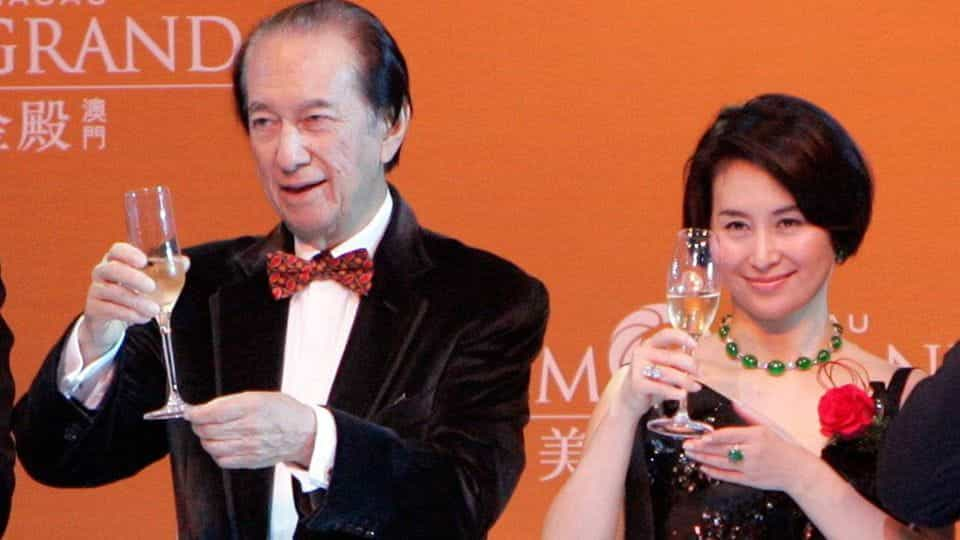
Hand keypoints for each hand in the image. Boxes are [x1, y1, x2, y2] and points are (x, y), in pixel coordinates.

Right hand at [77, 243, 159, 361]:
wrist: (110, 322)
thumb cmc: (131, 294)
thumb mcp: (147, 282)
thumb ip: (165, 271)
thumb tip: (184, 262)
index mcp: (115, 262)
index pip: (116, 250)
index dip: (128, 253)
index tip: (143, 261)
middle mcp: (102, 273)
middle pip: (111, 269)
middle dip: (133, 277)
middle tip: (152, 287)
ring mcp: (96, 290)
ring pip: (112, 292)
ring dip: (136, 301)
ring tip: (154, 309)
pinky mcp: (93, 309)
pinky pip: (109, 309)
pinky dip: (128, 314)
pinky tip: (142, 318)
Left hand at [184, 391, 316, 468]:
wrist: (305, 433)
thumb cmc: (284, 412)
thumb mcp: (261, 396)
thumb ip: (234, 402)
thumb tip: (207, 408)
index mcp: (252, 406)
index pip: (211, 412)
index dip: (194, 412)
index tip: (190, 411)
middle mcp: (249, 427)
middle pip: (208, 429)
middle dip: (198, 424)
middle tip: (199, 420)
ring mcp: (249, 446)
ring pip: (212, 446)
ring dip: (205, 439)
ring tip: (209, 432)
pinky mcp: (250, 460)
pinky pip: (222, 460)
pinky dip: (216, 453)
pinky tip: (221, 445)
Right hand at [616, 328, 701, 415]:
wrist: (628, 396)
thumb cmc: (651, 378)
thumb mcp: (663, 366)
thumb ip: (677, 361)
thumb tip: (699, 364)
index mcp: (650, 344)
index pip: (666, 335)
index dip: (682, 337)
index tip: (695, 346)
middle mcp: (642, 353)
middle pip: (672, 357)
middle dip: (691, 366)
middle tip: (699, 374)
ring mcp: (638, 368)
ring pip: (669, 373)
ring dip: (686, 381)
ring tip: (695, 387)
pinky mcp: (637, 384)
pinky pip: (661, 387)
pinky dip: (675, 392)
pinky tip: (682, 394)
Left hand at [682, 401, 818, 492]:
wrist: (798, 471)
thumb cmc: (783, 445)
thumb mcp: (768, 426)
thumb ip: (749, 414)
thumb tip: (735, 402)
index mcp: (756, 436)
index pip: (730, 436)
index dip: (713, 437)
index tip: (699, 437)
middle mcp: (752, 452)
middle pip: (722, 450)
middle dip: (701, 448)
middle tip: (686, 445)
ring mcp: (750, 468)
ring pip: (722, 463)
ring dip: (703, 459)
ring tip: (690, 454)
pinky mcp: (750, 481)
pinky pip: (728, 477)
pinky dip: (714, 472)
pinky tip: (702, 467)